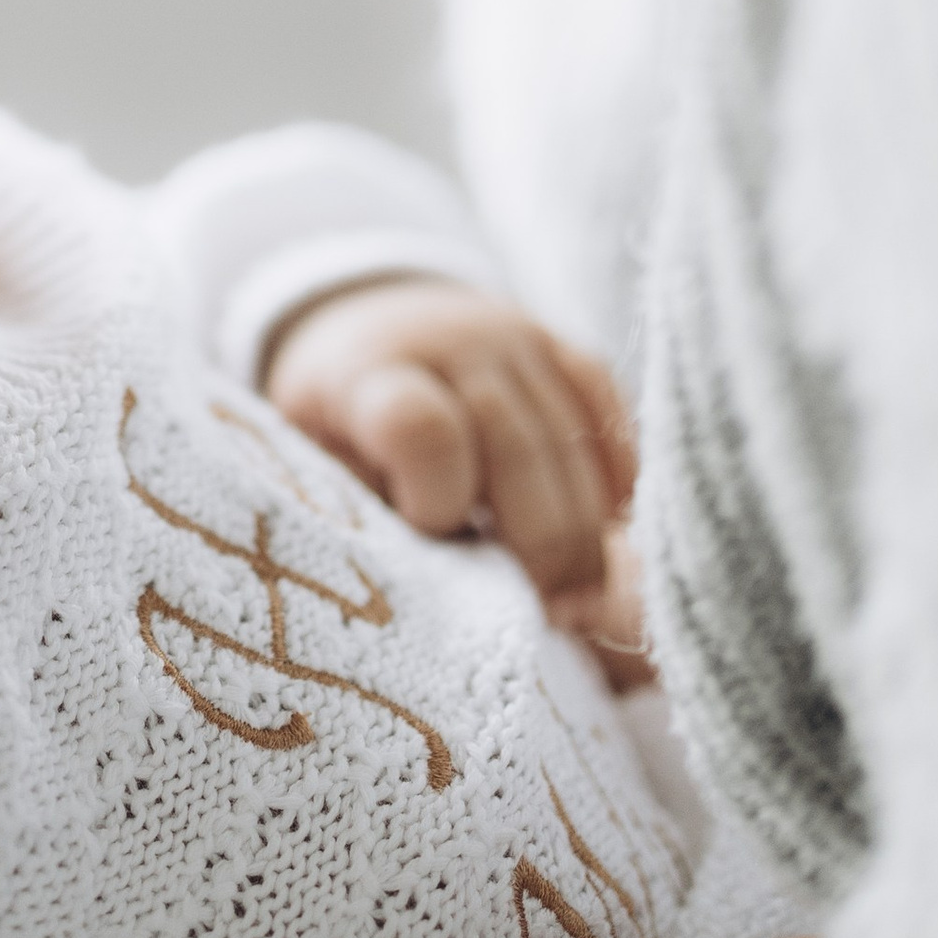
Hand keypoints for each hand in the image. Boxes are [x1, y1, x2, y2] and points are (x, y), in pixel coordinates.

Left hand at [263, 276, 634, 599]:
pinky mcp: (558, 344)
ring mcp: (511, 336)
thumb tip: (448, 592)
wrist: (366, 322)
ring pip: (573, 436)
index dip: (438, 500)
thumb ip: (372, 520)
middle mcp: (448, 341)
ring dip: (588, 530)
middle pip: (517, 445)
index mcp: (366, 371)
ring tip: (582, 603)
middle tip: (551, 615)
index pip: (419, 428)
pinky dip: (618, 478)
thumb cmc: (337, 425)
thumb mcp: (319, 468)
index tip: (435, 542)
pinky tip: (612, 536)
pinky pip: (607, 408)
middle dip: (541, 543)